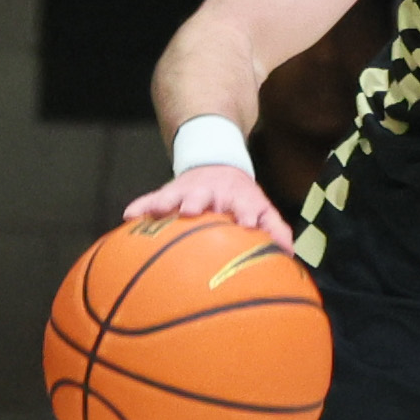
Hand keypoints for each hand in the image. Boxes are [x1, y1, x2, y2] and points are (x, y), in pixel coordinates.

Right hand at [122, 164, 293, 253]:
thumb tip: (290, 254)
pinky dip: (141, 206)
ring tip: (158, 211)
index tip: (246, 224)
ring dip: (167, 202)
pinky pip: (151, 199)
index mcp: (237, 197)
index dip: (246, 213)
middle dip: (199, 202)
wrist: (218, 164)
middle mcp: (211, 193)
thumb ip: (275, 229)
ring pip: (176, 195)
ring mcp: (188, 191)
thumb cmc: (242, 198)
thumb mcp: (261, 208)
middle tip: (193, 211)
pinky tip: (129, 216)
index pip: (244, 204)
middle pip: (204, 196)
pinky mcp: (169, 193)